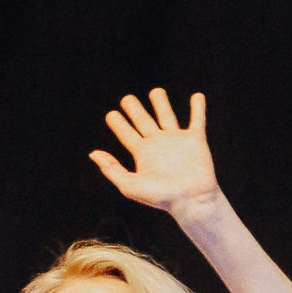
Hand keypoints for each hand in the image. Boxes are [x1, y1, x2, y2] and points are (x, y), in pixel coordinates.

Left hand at [90, 89, 219, 219]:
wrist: (190, 201)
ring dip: (161, 103)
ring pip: (167, 116)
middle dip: (135, 110)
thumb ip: (112, 169)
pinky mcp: (195, 140)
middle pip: (144, 121)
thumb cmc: (161, 198)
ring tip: (156, 91)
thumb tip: (93, 153)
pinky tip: (198, 96)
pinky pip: (197, 120)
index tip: (111, 114)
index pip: (127, 134)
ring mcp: (177, 141)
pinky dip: (198, 108)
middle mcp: (158, 145)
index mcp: (143, 154)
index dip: (118, 124)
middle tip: (127, 99)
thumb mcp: (130, 185)